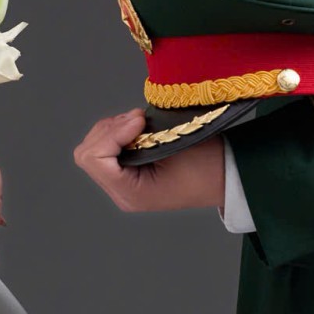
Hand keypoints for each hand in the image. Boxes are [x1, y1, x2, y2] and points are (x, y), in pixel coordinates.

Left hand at [73, 108, 226, 213]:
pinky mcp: (126, 173)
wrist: (226, 177)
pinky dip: (116, 132)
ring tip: (140, 123)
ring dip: (112, 129)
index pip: (94, 159)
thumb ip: (143, 136)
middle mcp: (121, 192)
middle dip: (109, 130)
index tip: (139, 121)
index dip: (112, 134)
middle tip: (139, 119)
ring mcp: (121, 184)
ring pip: (92, 149)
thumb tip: (126, 120)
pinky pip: (104, 149)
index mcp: (131, 194)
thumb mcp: (174, 149)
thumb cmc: (208, 166)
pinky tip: (138, 129)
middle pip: (87, 153)